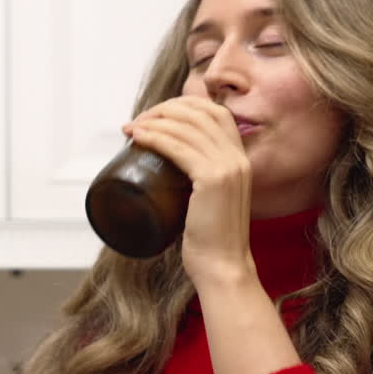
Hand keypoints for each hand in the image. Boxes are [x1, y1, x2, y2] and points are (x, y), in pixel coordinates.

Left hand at [122, 96, 255, 290]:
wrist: (223, 267)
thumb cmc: (210, 240)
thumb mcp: (212, 200)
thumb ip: (201, 181)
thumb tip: (169, 171)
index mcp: (241, 159)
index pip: (216, 113)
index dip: (186, 106)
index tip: (158, 115)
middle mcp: (238, 158)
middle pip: (200, 113)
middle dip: (165, 110)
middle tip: (139, 121)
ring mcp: (228, 167)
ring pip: (187, 127)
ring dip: (154, 121)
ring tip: (131, 128)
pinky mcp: (213, 180)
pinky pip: (179, 148)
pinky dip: (155, 138)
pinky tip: (138, 137)